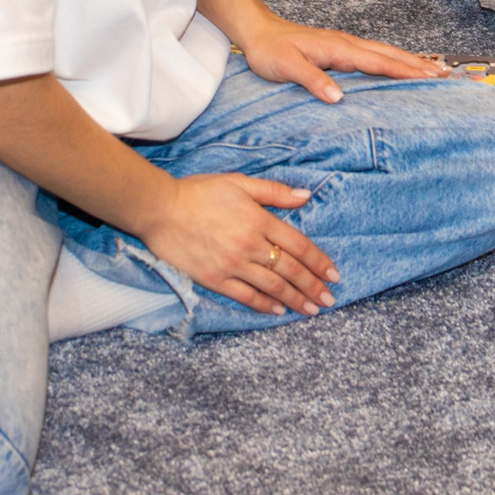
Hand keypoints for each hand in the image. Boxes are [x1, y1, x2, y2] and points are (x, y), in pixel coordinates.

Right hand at [135, 171, 336, 316]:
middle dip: (313, 286)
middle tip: (329, 299)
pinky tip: (278, 311)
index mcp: (259, 220)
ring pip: (272, 286)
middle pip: (290, 270)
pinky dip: (263, 305)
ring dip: (295, 299)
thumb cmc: (199, 192)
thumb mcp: (239, 183)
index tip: (334, 274)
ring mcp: (232, 264)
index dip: (319, 262)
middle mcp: (250, 245)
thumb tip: (306, 196)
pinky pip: (245, 296)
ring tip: (312, 309)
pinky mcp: (214, 279)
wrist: (160, 209)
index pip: (299, 245)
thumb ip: (274, 192)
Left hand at [239, 17, 442, 103]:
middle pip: (389, 55)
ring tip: (433, 71)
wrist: (257, 30)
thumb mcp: (285, 67)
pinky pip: (374, 55)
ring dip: (409, 61)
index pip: (378, 62)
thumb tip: (338, 98)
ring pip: (384, 53)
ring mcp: (345, 45)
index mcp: (338, 48)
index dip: (404, 71)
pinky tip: (399, 68)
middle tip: (445, 75)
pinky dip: (393, 61)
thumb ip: (312, 80)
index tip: (429, 78)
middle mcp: (347, 44)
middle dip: (417, 64)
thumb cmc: (269, 50)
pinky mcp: (340, 49)